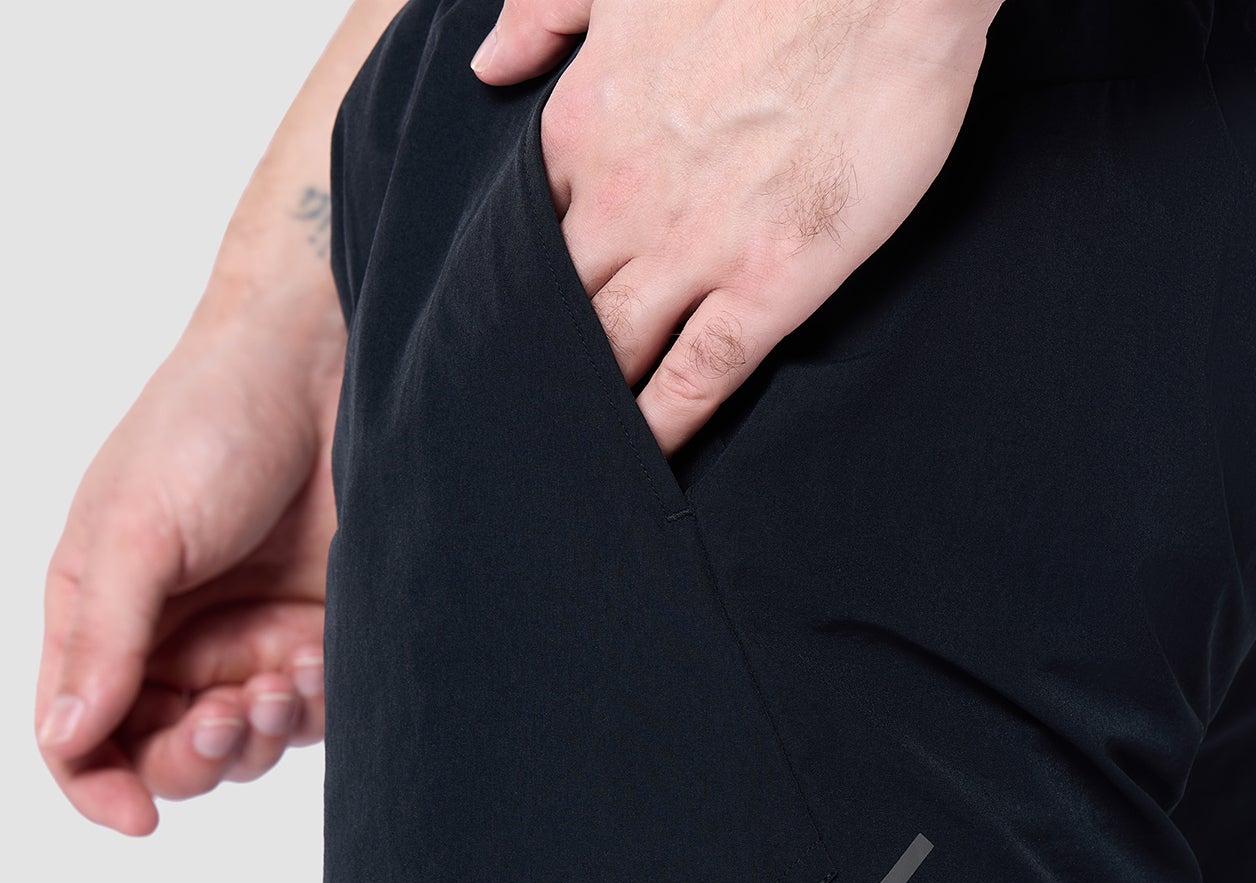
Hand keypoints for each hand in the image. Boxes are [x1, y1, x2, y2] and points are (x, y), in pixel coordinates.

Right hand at [35, 288, 345, 835]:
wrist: (323, 372)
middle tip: (230, 716)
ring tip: (278, 681)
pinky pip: (307, 716)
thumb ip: (104, 639)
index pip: (81, 734)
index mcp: (103, 615)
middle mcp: (172, 640)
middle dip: (194, 757)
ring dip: (257, 737)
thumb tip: (66, 739)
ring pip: (242, 748)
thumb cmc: (207, 425)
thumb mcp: (135, 530)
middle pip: (165, 753)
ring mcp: (246, 640)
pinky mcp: (315, 637)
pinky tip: (312, 666)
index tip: (138, 818)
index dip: (98, 786)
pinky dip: (309, 711)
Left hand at [472, 0, 997, 455]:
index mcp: (582, 126)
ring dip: (588, 408)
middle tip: (519, 421)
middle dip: (535, 365)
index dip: (513, 290)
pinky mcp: (769, 281)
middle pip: (555, 310)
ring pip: (613, 352)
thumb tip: (486, 67)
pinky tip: (645, 465)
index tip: (507, 330)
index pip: (522, 238)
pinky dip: (663, 426)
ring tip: (570, 461)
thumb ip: (544, 11)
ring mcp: (693, 248)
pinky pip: (697, 374)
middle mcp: (621, 199)